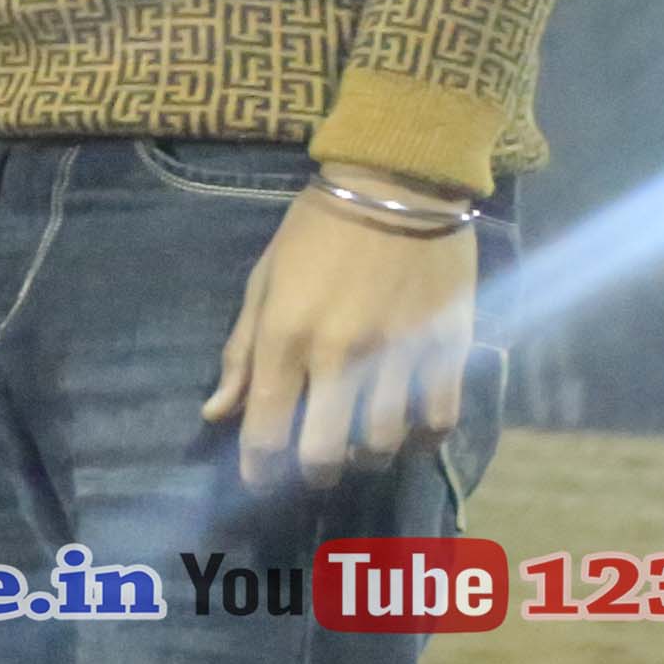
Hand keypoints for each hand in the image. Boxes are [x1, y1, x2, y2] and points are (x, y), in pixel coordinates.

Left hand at [209, 167, 480, 490]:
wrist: (398, 182)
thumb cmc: (318, 230)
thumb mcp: (264, 281)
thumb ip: (241, 351)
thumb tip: (216, 412)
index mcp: (285, 337)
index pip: (265, 429)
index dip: (258, 469)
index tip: (259, 481)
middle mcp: (340, 354)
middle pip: (324, 452)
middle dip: (314, 473)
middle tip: (315, 470)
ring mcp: (398, 354)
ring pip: (381, 443)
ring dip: (367, 457)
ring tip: (361, 449)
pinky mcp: (447, 346)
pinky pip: (438, 418)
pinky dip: (421, 437)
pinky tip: (410, 430)